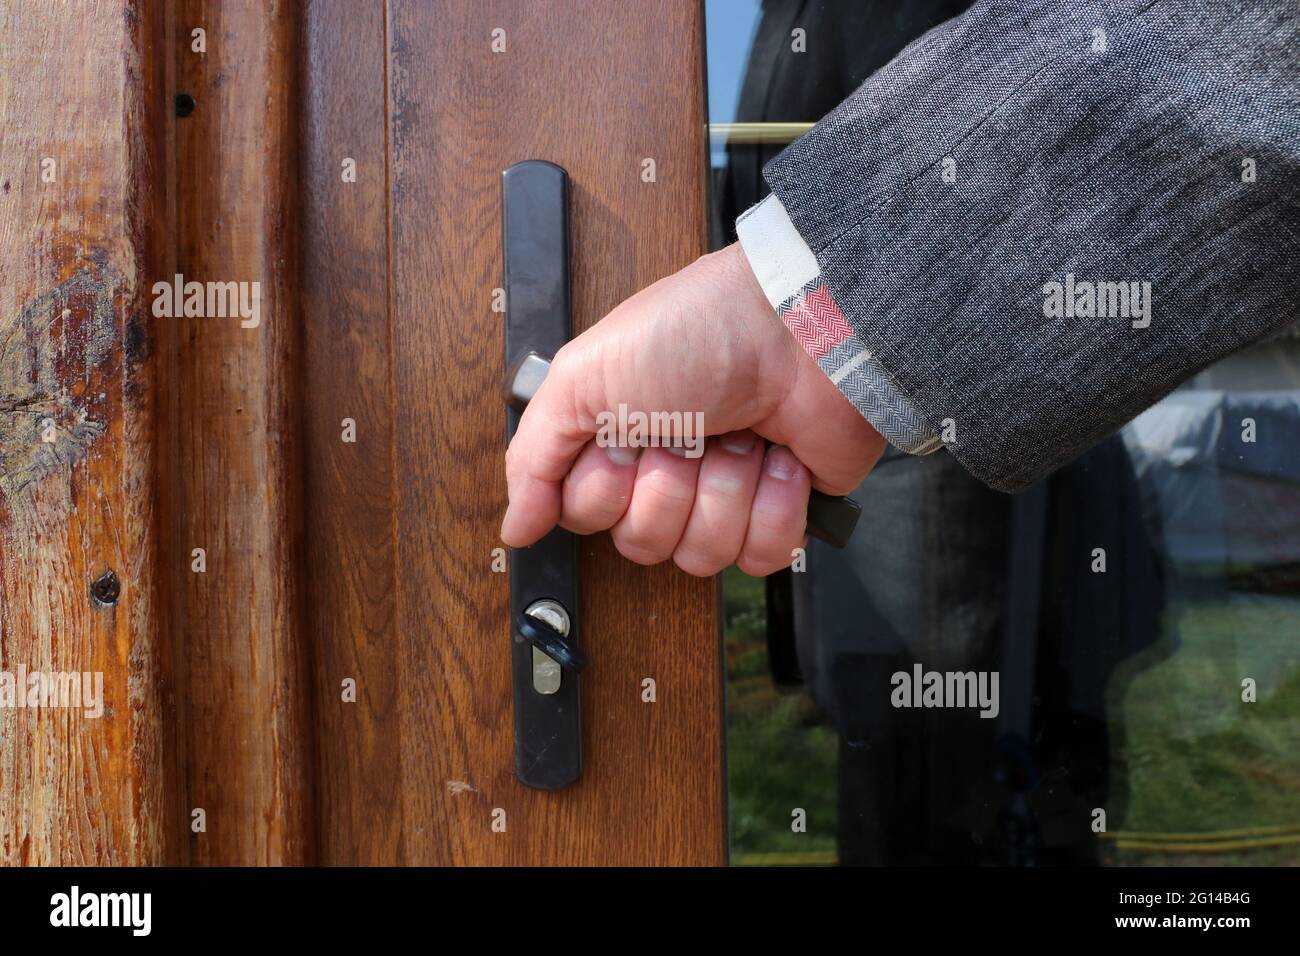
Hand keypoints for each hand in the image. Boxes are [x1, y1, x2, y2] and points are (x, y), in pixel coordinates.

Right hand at [501, 242, 885, 575]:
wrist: (800, 327)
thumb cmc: (698, 330)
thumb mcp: (584, 375)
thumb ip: (533, 456)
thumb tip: (513, 527)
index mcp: (618, 443)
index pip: (587, 516)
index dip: (607, 485)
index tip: (626, 436)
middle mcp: (669, 475)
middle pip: (642, 542)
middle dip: (668, 486)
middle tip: (687, 431)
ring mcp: (727, 495)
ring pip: (703, 555)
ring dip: (723, 488)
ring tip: (737, 434)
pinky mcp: (783, 511)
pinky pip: (762, 557)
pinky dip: (773, 505)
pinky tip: (777, 459)